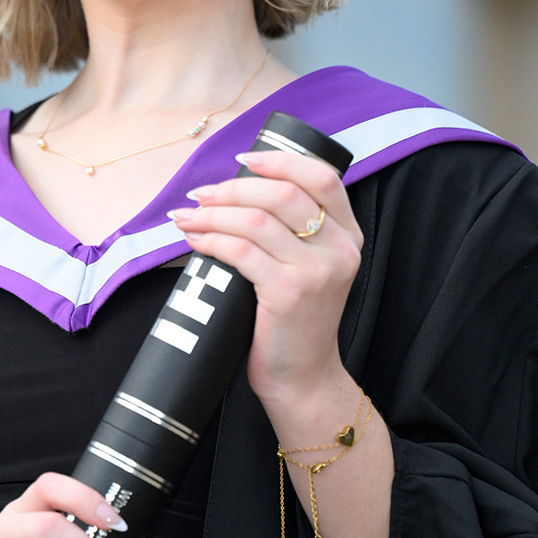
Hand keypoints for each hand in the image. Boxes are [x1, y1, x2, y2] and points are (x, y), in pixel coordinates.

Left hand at [168, 145, 362, 408]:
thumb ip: (295, 231)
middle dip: (234, 187)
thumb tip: (240, 189)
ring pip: (257, 219)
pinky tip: (195, 240)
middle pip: (284, 193)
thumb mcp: (311, 268)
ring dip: (213, 213)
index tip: (245, 159)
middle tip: (203, 194)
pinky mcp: (290, 292)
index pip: (323, 177)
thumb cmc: (295, 321)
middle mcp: (340, 249)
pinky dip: (211, 239)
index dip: (281, 160)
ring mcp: (317, 271)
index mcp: (349, 235)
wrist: (303, 378)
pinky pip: (241, 250)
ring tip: (189, 217)